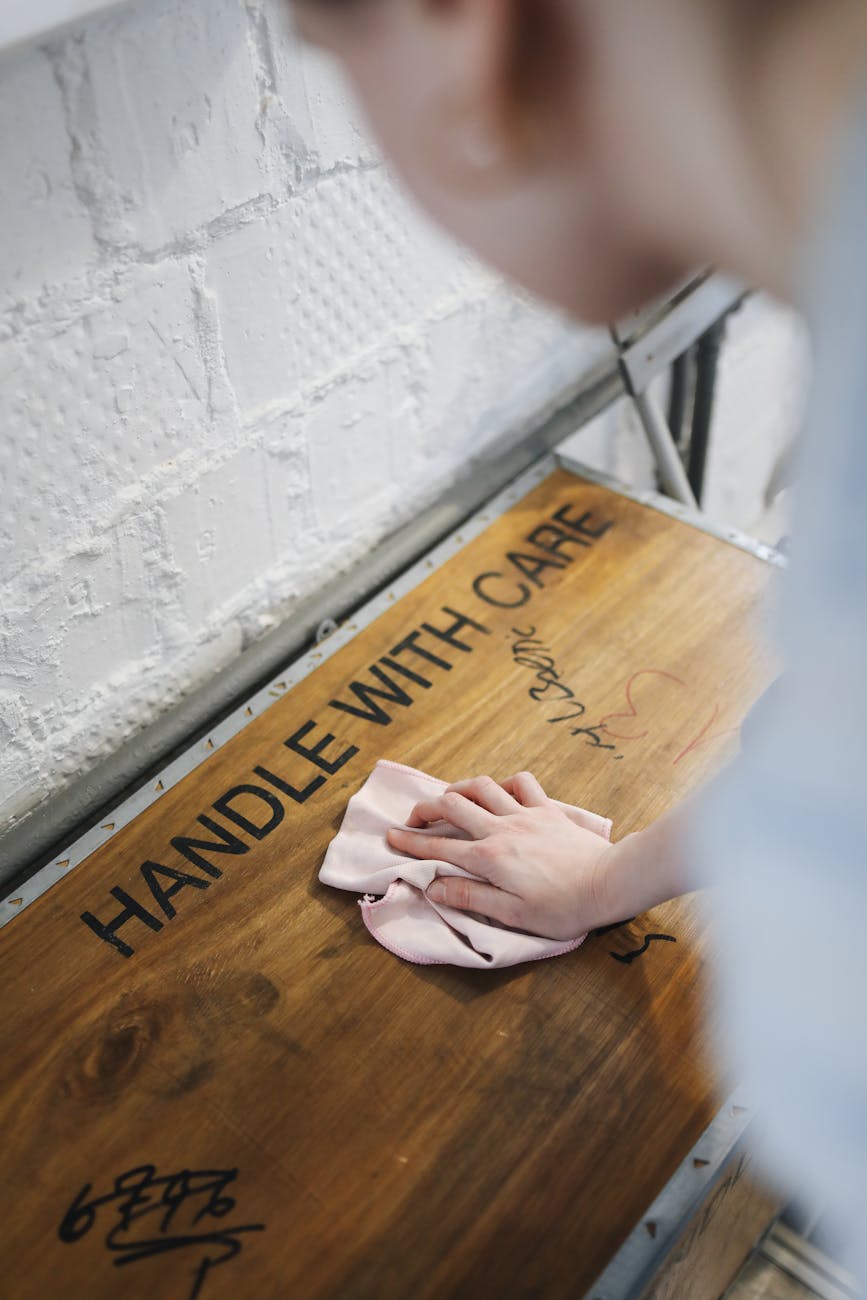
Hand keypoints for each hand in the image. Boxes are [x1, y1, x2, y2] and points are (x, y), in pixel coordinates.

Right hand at [385, 771, 615, 939]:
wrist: (608, 883)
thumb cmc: (561, 907)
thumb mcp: (512, 915)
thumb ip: (471, 897)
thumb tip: (434, 887)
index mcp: (489, 859)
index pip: (439, 848)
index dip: (410, 844)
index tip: (389, 838)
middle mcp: (501, 829)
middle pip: (453, 806)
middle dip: (425, 809)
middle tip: (411, 818)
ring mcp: (525, 815)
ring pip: (482, 786)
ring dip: (459, 788)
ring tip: (448, 798)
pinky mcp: (548, 809)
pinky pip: (522, 783)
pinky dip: (505, 782)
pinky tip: (500, 791)